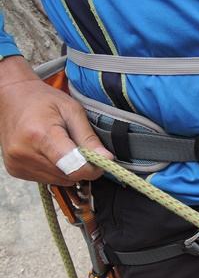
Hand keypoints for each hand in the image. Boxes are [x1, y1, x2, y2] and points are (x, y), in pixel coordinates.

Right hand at [0, 56, 110, 185]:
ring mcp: (17, 163)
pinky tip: (48, 151)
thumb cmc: (43, 100)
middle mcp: (24, 153)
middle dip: (80, 165)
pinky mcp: (15, 169)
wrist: (12, 96)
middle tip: (76, 145)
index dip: (92, 168)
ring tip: (60, 145)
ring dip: (67, 168)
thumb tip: (106, 159)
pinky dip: (54, 169)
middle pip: (68, 175)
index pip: (74, 168)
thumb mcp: (72, 111)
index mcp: (40, 135)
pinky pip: (47, 179)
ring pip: (60, 180)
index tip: (100, 160)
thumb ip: (89, 138)